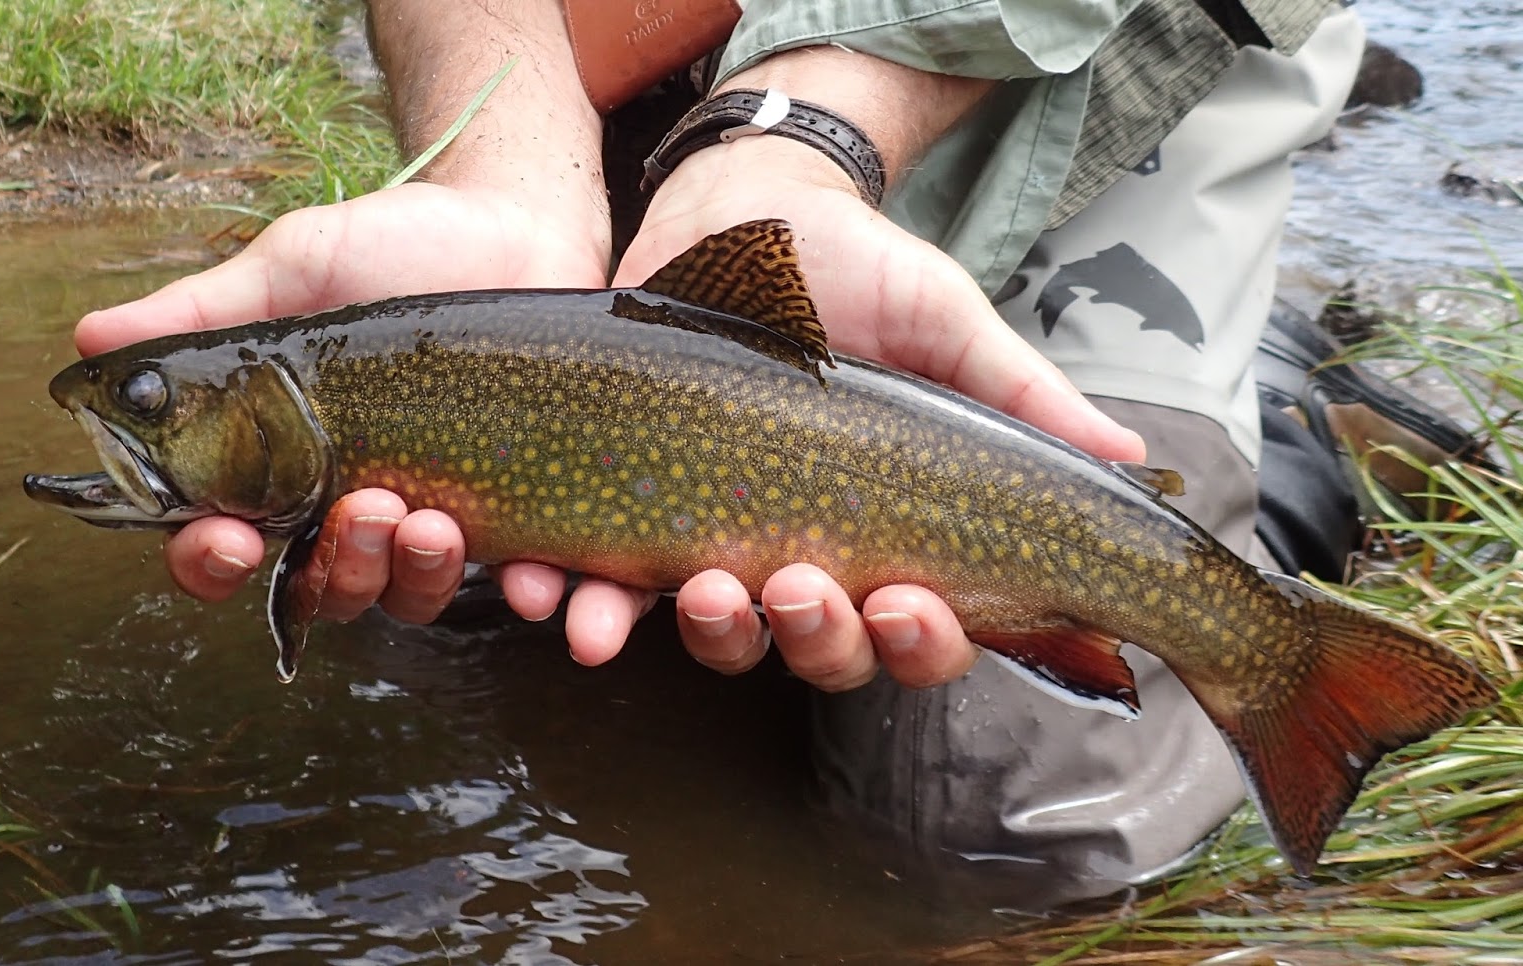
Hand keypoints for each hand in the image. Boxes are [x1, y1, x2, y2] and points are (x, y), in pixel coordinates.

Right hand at [76, 182, 609, 623]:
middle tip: (368, 507)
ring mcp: (437, 511)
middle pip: (323, 588)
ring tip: (432, 520)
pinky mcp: (518, 511)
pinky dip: (526, 595)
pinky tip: (534, 584)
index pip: (224, 542)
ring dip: (413, 580)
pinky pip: (517, 582)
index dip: (211, 561)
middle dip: (339, 568)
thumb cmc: (398, 245)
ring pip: (409, 596)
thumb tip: (87, 339)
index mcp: (284, 460)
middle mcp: (354, 501)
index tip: (229, 540)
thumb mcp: (299, 265)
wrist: (522, 226)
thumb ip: (210, 310)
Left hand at [554, 135, 1147, 690]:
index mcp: (892, 532)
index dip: (923, 643)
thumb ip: (1022, 395)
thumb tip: (1126, 455)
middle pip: (824, 652)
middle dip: (818, 638)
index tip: (913, 607)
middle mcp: (808, 553)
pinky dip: (588, 608)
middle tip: (806, 587)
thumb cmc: (860, 273)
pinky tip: (566, 605)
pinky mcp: (631, 513)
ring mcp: (717, 540)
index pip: (922, 629)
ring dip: (712, 635)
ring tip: (704, 591)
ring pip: (722, 639)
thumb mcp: (947, 325)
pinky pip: (608, 590)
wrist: (739, 211)